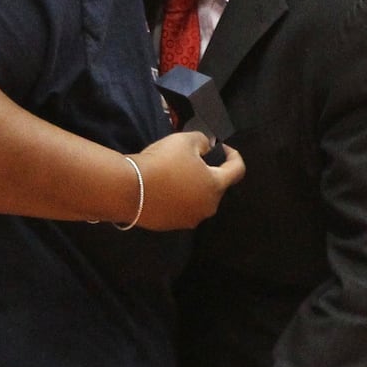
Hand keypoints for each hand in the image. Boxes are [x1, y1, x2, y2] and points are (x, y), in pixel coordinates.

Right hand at [130, 132, 245, 229]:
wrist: (129, 188)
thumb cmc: (162, 162)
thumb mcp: (184, 140)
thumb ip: (202, 141)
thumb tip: (206, 148)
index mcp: (216, 186)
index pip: (237, 170)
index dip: (234, 155)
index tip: (222, 147)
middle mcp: (207, 207)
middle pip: (214, 187)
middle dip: (206, 172)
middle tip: (189, 159)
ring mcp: (188, 219)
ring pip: (196, 199)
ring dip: (190, 187)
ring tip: (172, 174)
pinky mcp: (170, 226)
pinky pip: (179, 209)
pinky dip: (175, 198)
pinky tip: (160, 188)